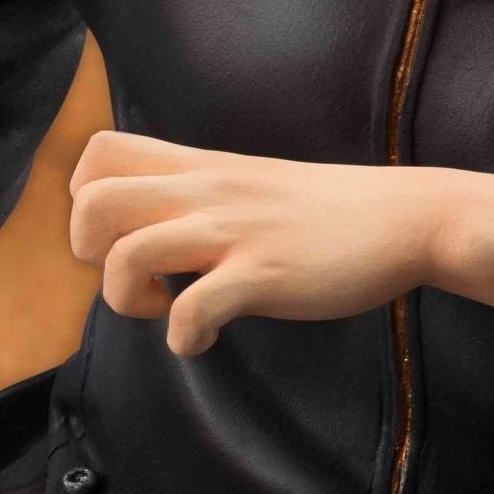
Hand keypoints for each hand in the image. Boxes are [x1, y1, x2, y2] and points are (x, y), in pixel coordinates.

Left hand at [68, 131, 449, 354]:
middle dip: (87, 253)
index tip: (122, 233)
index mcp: (202, 167)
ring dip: (127, 299)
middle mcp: (208, 192)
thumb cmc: (330, 211)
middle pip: (92, 202)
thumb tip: (155, 225)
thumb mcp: (252, 180)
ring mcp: (234, 233)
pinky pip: (191, 311)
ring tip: (166, 309)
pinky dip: (183, 339)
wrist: (408, 218)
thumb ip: (201, 191)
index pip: (99, 154)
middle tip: (134, 275)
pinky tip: (204, 340)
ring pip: (126, 256)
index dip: (85, 200)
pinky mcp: (264, 275)